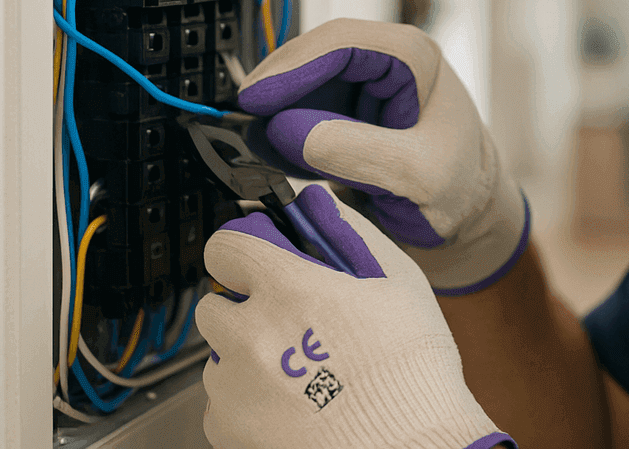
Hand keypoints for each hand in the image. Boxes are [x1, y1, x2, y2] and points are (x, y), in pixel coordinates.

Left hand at [195, 182, 513, 448]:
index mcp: (289, 288)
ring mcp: (234, 386)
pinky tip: (292, 404)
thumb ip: (350, 234)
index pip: (225, 246)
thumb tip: (319, 205)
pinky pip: (221, 401)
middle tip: (290, 324)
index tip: (258, 263)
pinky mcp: (229, 428)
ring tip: (299, 373)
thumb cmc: (412, 370)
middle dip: (245, 308)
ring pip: (218, 354)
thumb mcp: (400, 282)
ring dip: (246, 355)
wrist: (413, 447)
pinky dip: (247, 400)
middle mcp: (251, 334)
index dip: (243, 252)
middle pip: (215, 303)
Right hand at [237, 18, 529, 294]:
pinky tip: (270, 152)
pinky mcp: (348, 111)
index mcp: (415, 59)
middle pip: (315, 55)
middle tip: (244, 120)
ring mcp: (365, 85)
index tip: (257, 97)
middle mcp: (388, 61)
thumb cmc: (460, 190)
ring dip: (277, 108)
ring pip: (304, 81)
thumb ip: (354, 151)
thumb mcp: (414, 176)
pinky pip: (304, 108)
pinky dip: (283, 129)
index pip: (342, 44)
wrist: (468, 218)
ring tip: (255, 142)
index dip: (294, 68)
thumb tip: (288, 130)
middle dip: (278, 87)